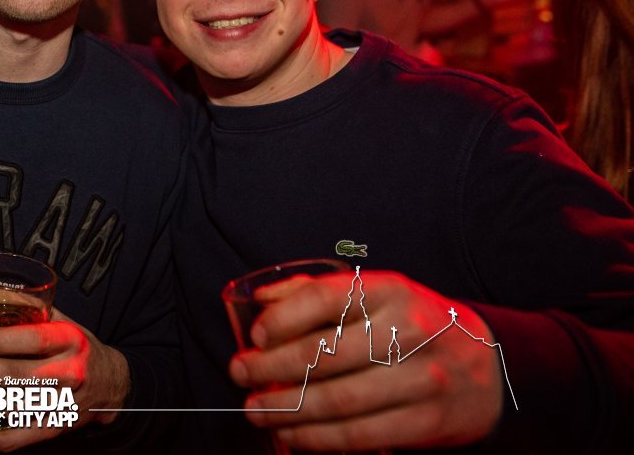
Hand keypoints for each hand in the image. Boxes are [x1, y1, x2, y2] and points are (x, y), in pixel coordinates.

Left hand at [0, 308, 129, 450]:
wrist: (110, 383)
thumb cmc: (78, 347)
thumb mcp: (59, 319)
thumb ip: (22, 302)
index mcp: (70, 341)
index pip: (34, 340)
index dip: (1, 340)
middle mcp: (68, 374)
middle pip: (16, 375)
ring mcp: (60, 405)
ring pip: (11, 407)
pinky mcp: (51, 429)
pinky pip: (14, 439)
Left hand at [228, 270, 502, 450]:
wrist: (490, 365)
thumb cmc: (411, 324)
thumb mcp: (374, 294)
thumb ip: (314, 292)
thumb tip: (258, 299)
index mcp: (391, 290)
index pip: (328, 298)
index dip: (284, 318)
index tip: (255, 335)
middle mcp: (409, 330)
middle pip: (325, 355)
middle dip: (271, 368)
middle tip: (239, 374)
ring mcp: (422, 378)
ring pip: (338, 401)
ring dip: (286, 410)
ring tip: (255, 409)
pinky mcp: (428, 422)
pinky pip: (360, 436)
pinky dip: (317, 440)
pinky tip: (290, 436)